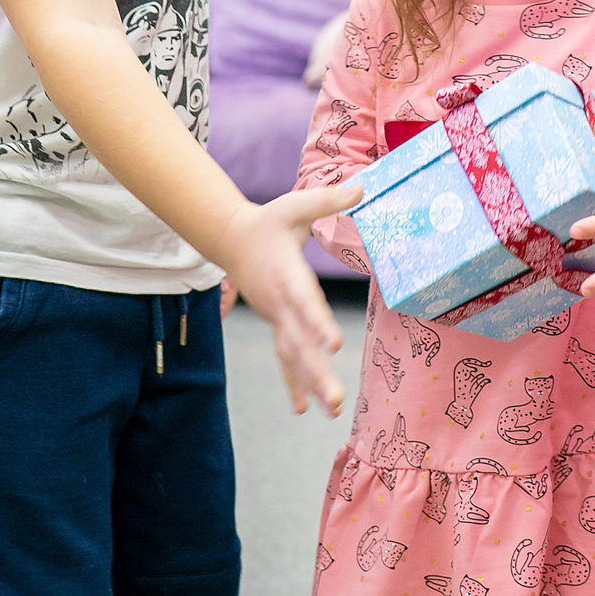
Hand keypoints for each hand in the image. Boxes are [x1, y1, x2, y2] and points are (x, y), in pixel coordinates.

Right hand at [216, 184, 359, 415]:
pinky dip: (295, 383)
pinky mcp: (277, 325)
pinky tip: (306, 409)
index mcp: (287, 275)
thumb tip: (363, 186)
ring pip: (293, 356)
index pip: (304, 302)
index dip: (317, 323)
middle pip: (298, 342)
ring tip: (332, 409)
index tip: (332, 344)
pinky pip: (285, 358)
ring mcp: (276, 318)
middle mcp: (280, 303)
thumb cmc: (268, 221)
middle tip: (336, 399)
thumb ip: (328, 199)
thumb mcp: (294, 205)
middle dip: (317, 372)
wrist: (231, 239)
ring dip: (311, 384)